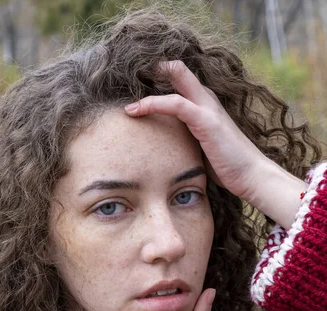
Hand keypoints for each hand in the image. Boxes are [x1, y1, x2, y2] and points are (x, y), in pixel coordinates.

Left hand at [125, 61, 306, 229]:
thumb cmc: (225, 165)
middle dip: (152, 69)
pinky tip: (138, 109)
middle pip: (177, 70)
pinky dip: (154, 103)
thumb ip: (184, 137)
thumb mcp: (199, 146)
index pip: (179, 79)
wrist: (249, 175)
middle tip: (126, 76)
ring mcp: (207, 107)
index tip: (134, 86)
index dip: (158, 77)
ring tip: (127, 101)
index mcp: (204, 104)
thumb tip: (162, 145)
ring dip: (148, 86)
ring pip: (176, 79)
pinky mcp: (206, 120)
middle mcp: (206, 99)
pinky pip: (176, 103)